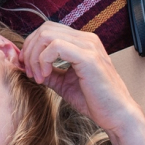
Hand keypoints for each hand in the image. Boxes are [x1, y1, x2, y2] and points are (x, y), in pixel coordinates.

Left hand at [20, 22, 144, 142]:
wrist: (116, 115)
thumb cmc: (95, 101)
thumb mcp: (64, 84)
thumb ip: (49, 72)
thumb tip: (29, 66)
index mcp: (82, 43)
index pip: (48, 31)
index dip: (32, 47)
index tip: (28, 68)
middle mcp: (86, 40)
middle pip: (45, 29)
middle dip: (30, 50)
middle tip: (30, 72)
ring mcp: (89, 46)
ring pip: (47, 35)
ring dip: (35, 56)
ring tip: (38, 77)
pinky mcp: (89, 58)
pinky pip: (56, 46)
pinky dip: (44, 61)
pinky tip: (46, 77)